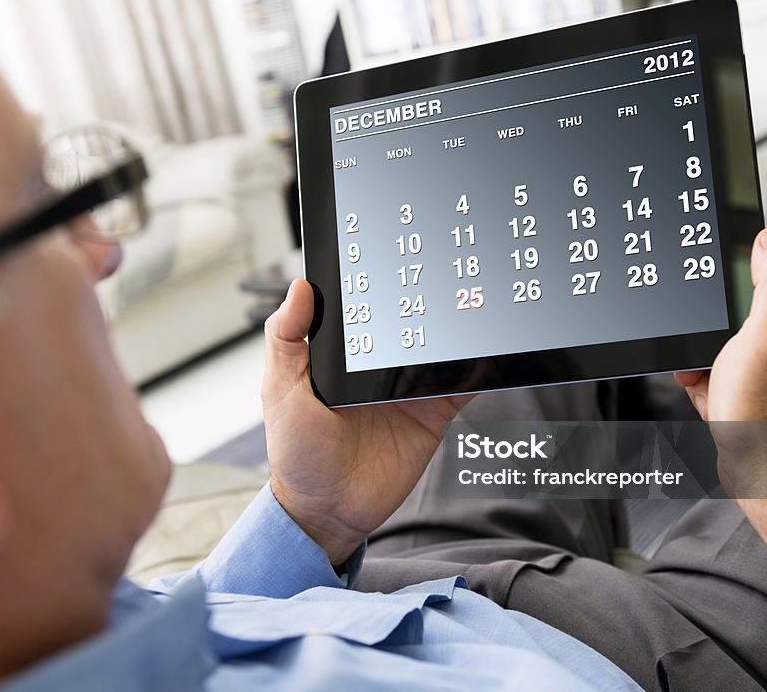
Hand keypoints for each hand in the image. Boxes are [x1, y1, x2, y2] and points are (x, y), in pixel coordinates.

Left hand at [262, 279, 471, 564]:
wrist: (330, 511)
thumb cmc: (296, 455)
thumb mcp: (280, 391)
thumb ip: (286, 340)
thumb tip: (300, 287)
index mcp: (338, 355)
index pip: (359, 308)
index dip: (372, 282)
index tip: (388, 255)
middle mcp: (374, 366)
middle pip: (405, 322)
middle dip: (422, 300)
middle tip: (441, 273)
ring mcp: (406, 388)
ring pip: (437, 348)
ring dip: (453, 329)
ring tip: (469, 304)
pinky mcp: (431, 412)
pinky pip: (461, 384)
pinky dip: (477, 368)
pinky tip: (486, 350)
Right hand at [674, 226, 766, 422]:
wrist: (764, 472)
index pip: (760, 265)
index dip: (727, 284)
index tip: (714, 308)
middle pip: (730, 305)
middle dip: (705, 328)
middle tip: (708, 350)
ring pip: (716, 338)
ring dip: (699, 358)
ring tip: (708, 378)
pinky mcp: (755, 382)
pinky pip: (714, 368)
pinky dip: (702, 381)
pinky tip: (711, 396)